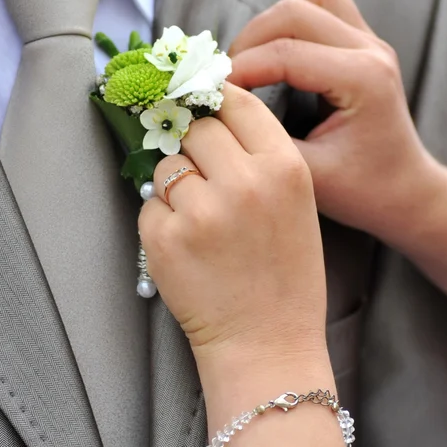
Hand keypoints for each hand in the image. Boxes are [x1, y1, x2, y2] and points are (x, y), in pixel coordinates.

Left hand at [139, 84, 326, 364]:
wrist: (268, 345)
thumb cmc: (287, 279)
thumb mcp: (296, 208)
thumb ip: (261, 161)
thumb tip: (212, 123)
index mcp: (285, 169)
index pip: (238, 102)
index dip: (216, 101)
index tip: (203, 105)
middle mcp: (244, 182)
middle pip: (196, 127)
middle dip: (195, 146)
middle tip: (205, 178)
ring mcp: (201, 211)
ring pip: (167, 165)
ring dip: (176, 185)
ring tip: (200, 223)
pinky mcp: (165, 238)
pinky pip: (150, 205)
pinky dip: (162, 220)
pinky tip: (187, 248)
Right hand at [228, 0, 443, 240]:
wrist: (404, 191)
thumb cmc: (364, 191)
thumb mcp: (310, 173)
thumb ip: (264, 138)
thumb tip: (222, 110)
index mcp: (363, 79)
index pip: (285, 53)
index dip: (240, 69)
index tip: (212, 94)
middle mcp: (371, 50)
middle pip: (294, 11)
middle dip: (250, 41)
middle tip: (229, 80)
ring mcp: (371, 41)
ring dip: (273, 23)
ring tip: (252, 62)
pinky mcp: (365, 44)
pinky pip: (323, 6)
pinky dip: (292, 23)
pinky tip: (278, 57)